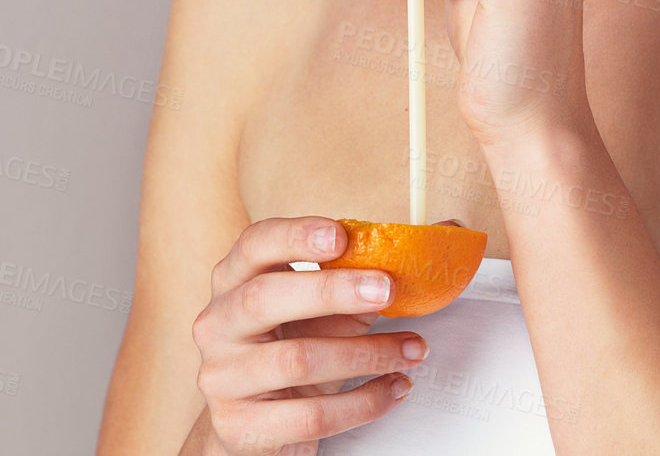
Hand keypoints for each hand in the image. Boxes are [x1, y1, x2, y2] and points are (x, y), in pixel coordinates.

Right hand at [192, 216, 427, 454]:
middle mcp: (218, 324)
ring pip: (296, 360)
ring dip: (366, 353)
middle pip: (265, 298)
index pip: (253, 245)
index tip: (341, 235)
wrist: (254, 424)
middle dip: (332, 290)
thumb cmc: (292, 347)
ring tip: (410, 349)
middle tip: (387, 290)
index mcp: (233, 280)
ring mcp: (223, 377)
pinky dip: (364, 401)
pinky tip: (393, 387)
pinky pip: (311, 415)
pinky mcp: (241, 427)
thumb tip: (441, 233)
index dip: (295, 235)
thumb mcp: (319, 308)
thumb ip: (362, 274)